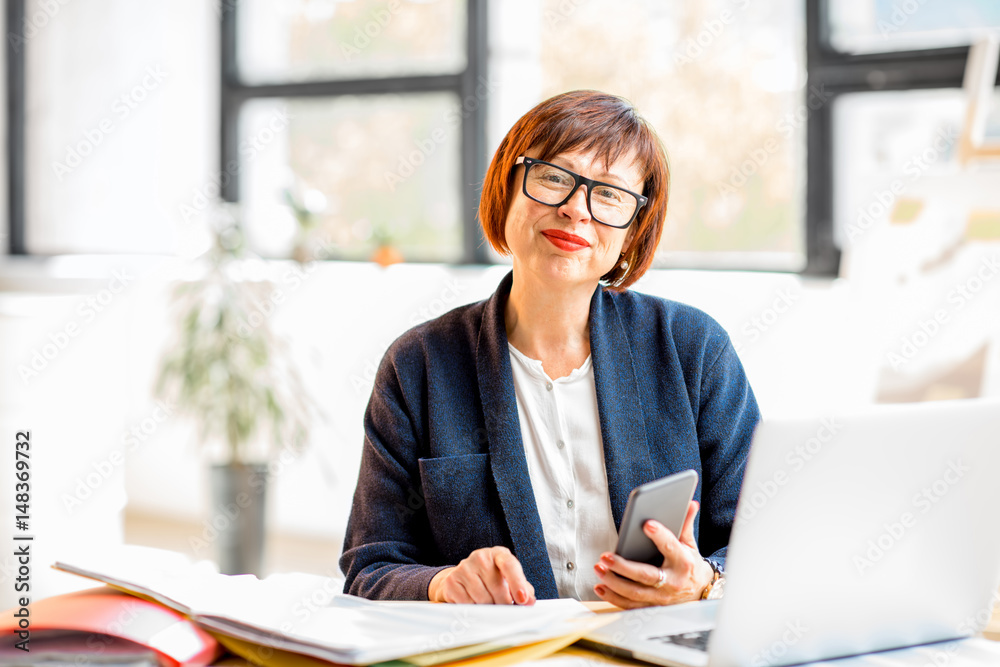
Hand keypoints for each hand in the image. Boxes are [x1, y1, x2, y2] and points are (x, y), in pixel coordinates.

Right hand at [428, 546, 535, 604]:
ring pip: (483, 599)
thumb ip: (524, 589)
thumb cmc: (492, 579)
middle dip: (504, 604)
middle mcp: (481, 557)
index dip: (517, 583)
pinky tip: (474, 603)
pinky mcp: (452, 581)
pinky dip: (474, 610)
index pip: (510, 565)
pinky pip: (467, 604)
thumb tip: (530, 601)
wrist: (463, 578)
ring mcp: (464, 567)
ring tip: (488, 603)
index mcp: (499, 554)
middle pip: (497, 588)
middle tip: (504, 607)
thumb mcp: (509, 579)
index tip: (523, 600)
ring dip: (488, 608)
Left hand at [593, 500, 713, 607]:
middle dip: (624, 567)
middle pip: (646, 575)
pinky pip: (631, 605)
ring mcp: (661, 597)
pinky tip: (600, 587)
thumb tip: (690, 503)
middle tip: (605, 556)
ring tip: (599, 568)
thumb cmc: (690, 564)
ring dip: (614, 582)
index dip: (660, 536)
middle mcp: (672, 582)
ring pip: (635, 593)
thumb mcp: (689, 544)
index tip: (647, 524)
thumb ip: (685, 524)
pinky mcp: (652, 607)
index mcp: (684, 562)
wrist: (700, 592)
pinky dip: (614, 598)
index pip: (671, 547)